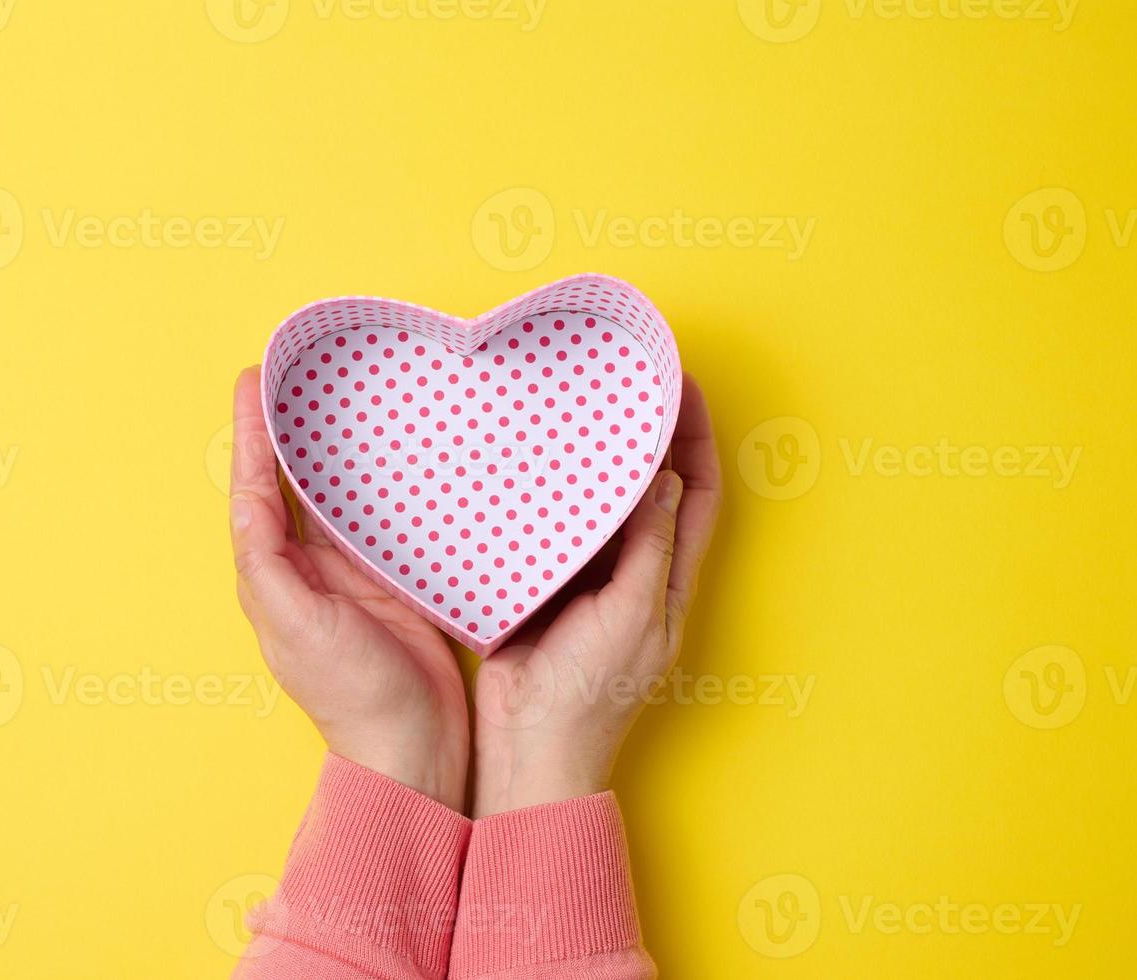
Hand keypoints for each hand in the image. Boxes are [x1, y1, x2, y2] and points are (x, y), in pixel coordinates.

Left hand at [229, 367, 468, 810]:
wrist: (414, 744)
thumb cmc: (353, 695)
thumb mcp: (298, 628)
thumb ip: (269, 567)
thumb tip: (248, 503)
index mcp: (274, 576)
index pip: (256, 491)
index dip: (251, 435)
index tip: (253, 381)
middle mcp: (308, 569)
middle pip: (290, 485)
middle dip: (286, 430)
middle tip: (291, 374)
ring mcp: (351, 574)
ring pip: (333, 497)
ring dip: (328, 449)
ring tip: (333, 398)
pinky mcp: (393, 580)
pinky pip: (378, 520)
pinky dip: (375, 485)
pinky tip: (389, 459)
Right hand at [470, 375, 721, 816]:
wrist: (528, 743)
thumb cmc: (591, 692)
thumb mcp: (634, 615)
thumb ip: (650, 548)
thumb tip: (666, 481)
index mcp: (668, 579)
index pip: (699, 494)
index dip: (697, 439)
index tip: (683, 386)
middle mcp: (632, 571)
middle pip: (650, 490)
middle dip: (646, 437)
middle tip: (628, 383)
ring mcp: (586, 578)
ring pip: (600, 504)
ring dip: (596, 462)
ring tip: (582, 409)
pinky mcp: (541, 584)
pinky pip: (552, 527)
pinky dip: (549, 495)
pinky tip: (534, 465)